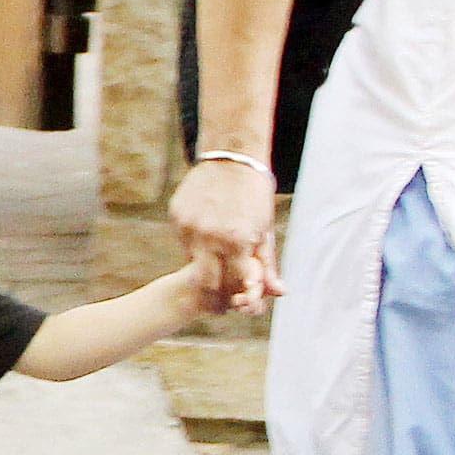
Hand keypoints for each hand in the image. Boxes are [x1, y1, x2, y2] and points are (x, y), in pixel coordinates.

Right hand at [170, 159, 281, 313]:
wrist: (232, 158)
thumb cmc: (254, 195)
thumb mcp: (264, 230)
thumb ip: (268, 264)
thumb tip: (278, 292)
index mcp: (236, 242)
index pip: (232, 285)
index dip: (236, 293)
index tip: (238, 296)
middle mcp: (209, 236)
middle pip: (205, 283)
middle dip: (214, 289)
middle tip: (222, 286)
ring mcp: (188, 226)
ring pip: (191, 262)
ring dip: (204, 264)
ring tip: (216, 254)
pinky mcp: (176, 216)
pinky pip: (183, 241)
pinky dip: (194, 243)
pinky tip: (206, 229)